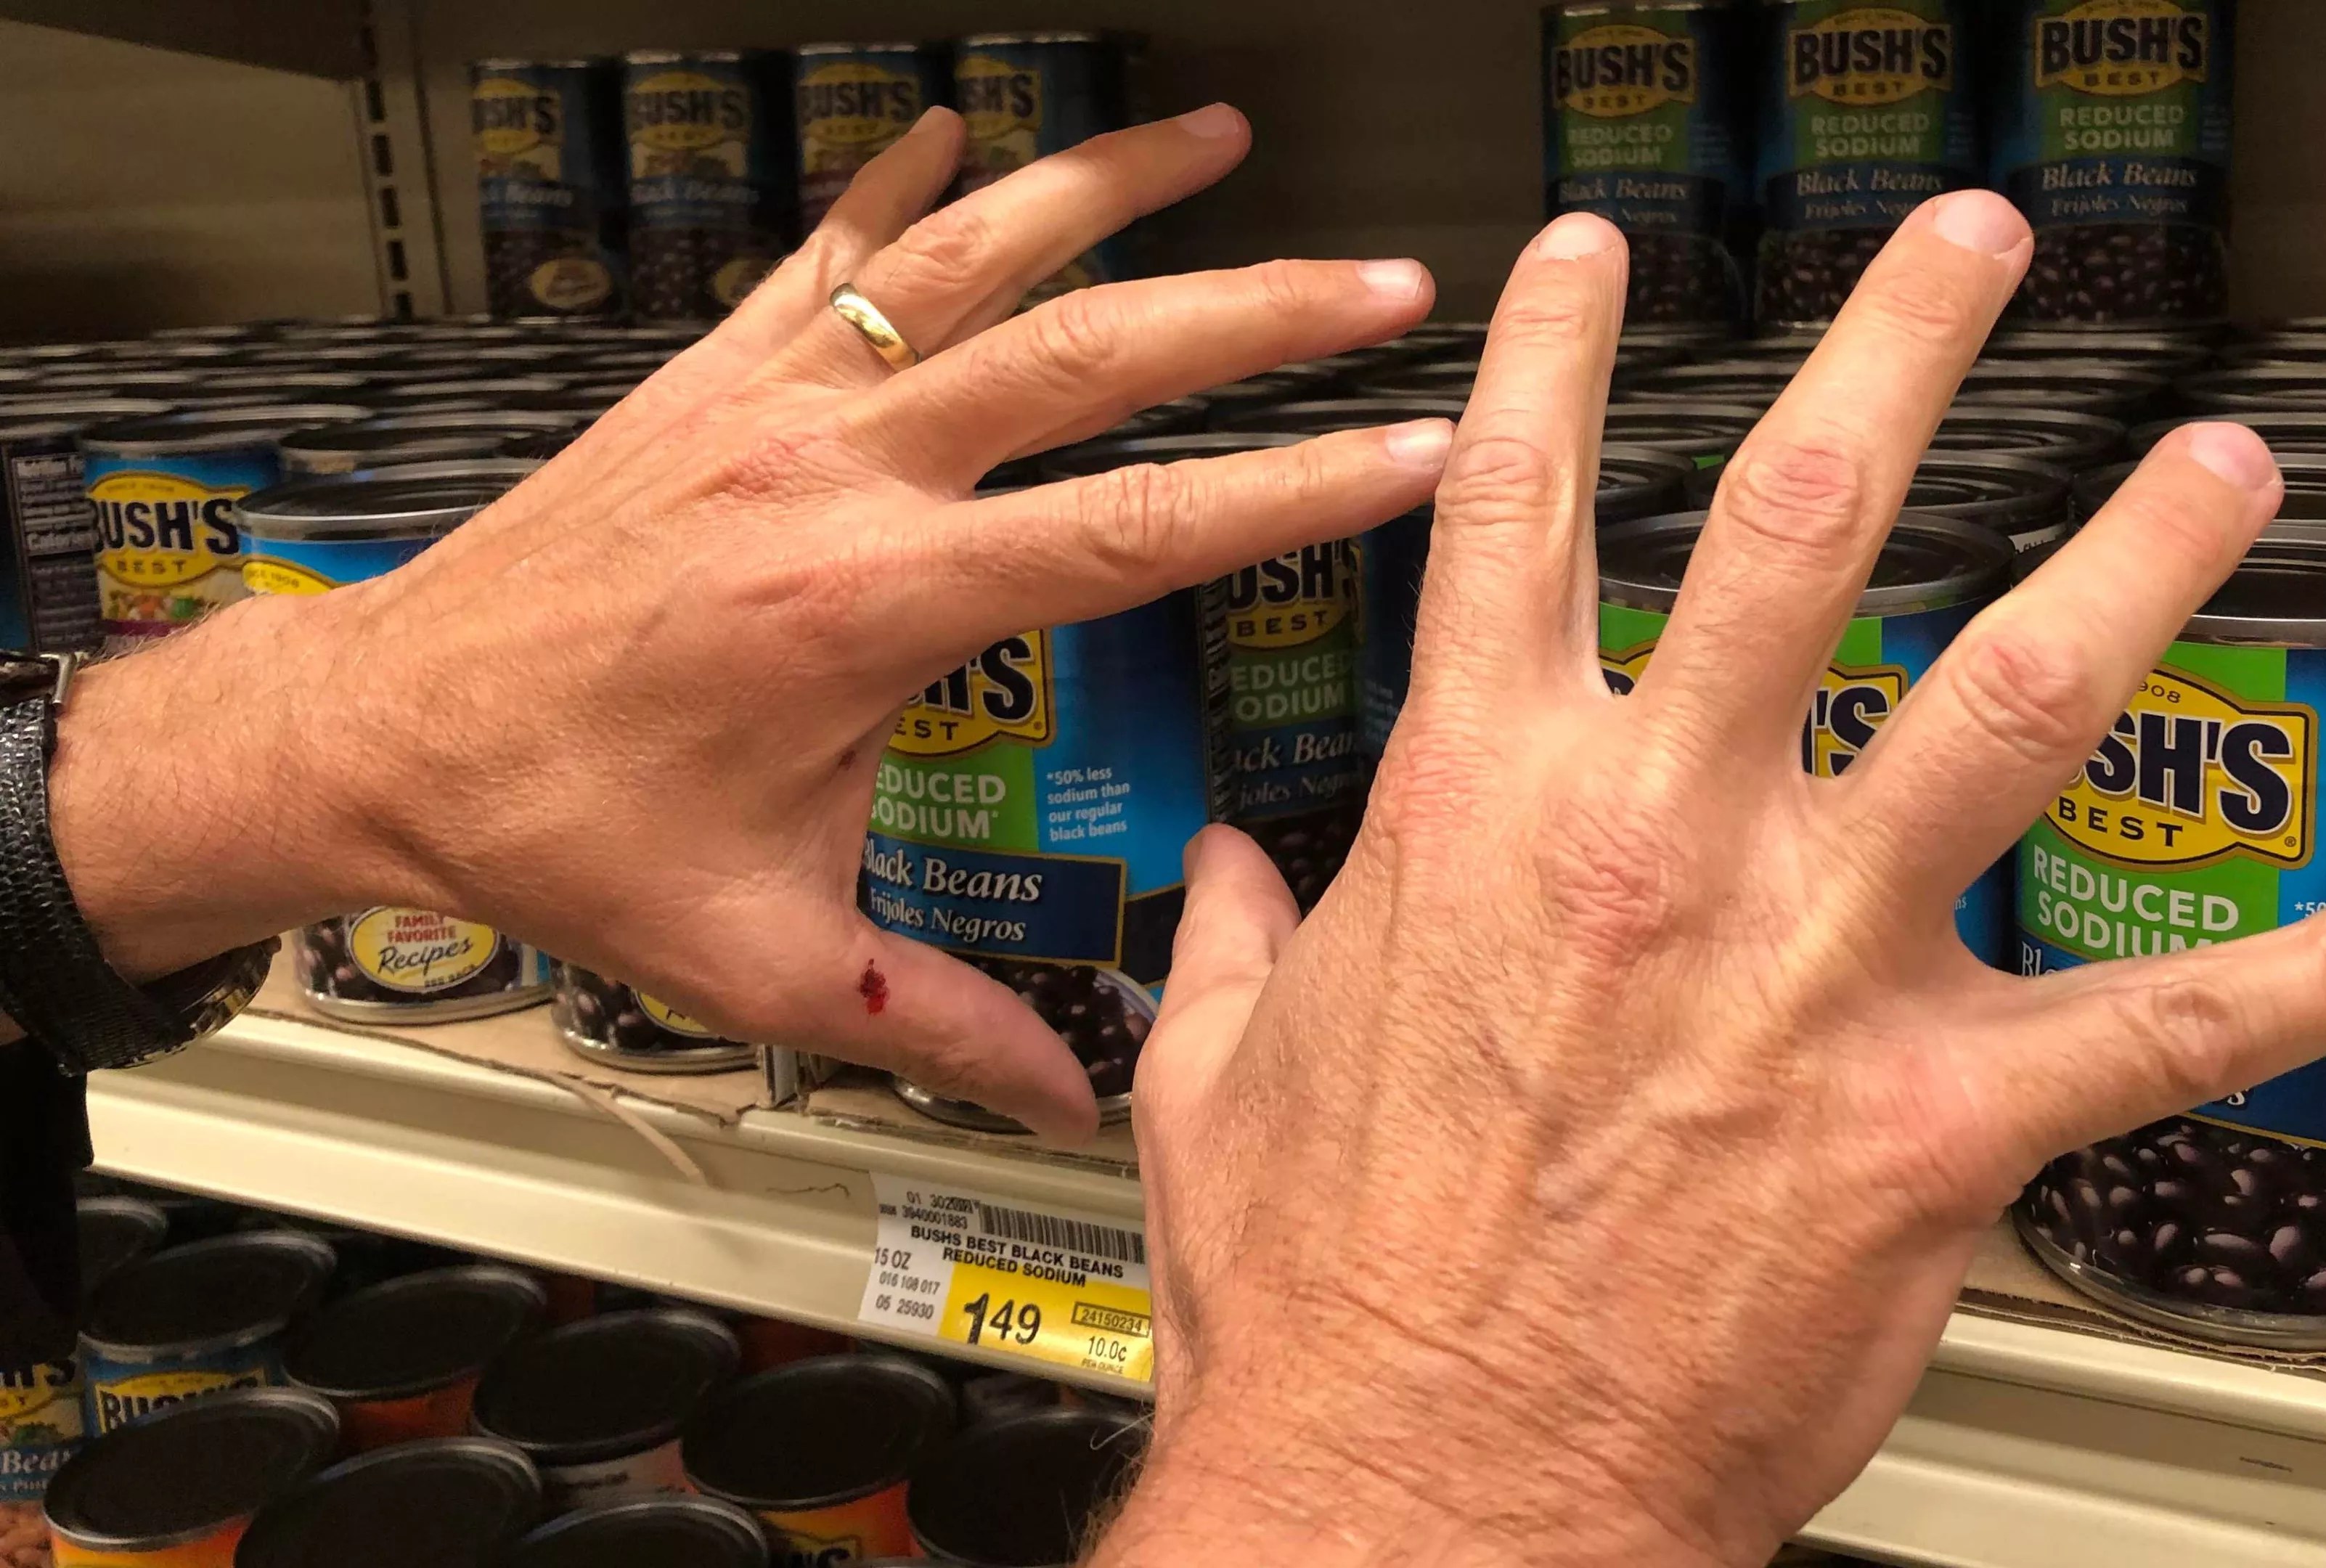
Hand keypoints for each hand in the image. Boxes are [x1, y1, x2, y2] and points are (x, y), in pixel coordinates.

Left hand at [48, 104, 1452, 1141]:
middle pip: (1083, 354)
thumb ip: (936, 1021)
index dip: (1293, 488)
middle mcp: (824, 476)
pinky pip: (822, 248)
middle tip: (1383, 282)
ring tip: (1220, 136)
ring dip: (1105, 186)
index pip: (1132, 528)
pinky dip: (904, 183)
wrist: (377, 741)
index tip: (1408, 450)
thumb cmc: (556, 834)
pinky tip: (967, 130)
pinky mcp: (705, 379)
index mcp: (862, 608)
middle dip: (1256, 309)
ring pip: (964, 258)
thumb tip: (1072, 1095)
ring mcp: (763, 406)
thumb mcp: (758, 957)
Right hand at [1106, 195, 2325, 1562]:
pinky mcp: (1927, 1126)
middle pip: (1794, 521)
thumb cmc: (1330, 1299)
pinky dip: (2316, 966)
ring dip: (2131, 566)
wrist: (1417, 1490)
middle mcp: (1658, 847)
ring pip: (2005, 704)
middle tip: (1966, 253)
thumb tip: (1233, 887)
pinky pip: (2161, 1028)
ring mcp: (1804, 971)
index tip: (1592, 260)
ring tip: (2216, 467)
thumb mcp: (1221, 1093)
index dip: (1549, 356)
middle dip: (1892, 352)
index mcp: (1479, 814)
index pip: (1511, 513)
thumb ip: (1240, 954)